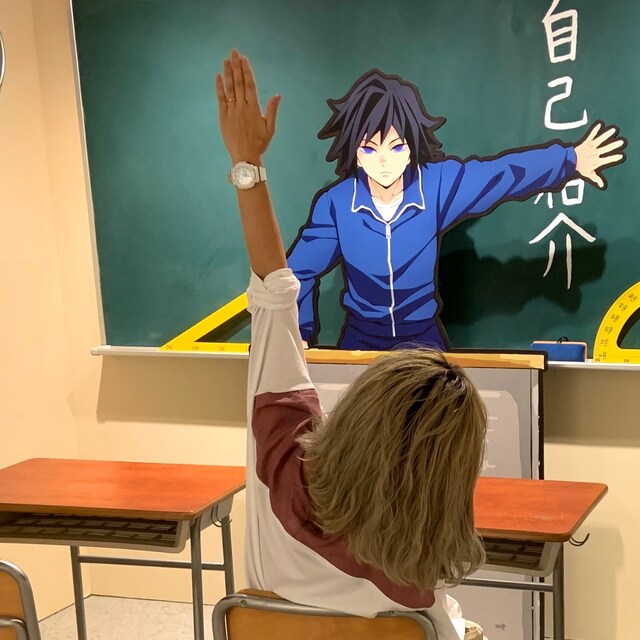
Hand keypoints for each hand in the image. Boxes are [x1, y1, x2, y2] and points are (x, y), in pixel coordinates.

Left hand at [215, 49, 280, 163]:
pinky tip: (218, 77)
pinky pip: (221, 99)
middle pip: (239, 83)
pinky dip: (219, 87)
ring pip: (229, 88)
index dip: (247, 71)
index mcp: (254, 109)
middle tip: (234, 52)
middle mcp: (242, 107)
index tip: (244, 59)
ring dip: (227, 73)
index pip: (250, 85)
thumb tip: (277, 95)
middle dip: (236, 66)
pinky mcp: (223, 117)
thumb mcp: (270, 128)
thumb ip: (272, 110)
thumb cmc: (259, 144)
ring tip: (226, 60)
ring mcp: (231, 111)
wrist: (245, 157)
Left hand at [574, 121, 625, 188]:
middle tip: (621, 142)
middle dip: (614, 145)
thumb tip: (603, 185)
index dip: (614, 158)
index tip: (621, 156)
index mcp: (597, 161)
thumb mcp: (588, 174)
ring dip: (606, 135)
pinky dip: (595, 130)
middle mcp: (595, 153)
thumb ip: (596, 178)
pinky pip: (591, 135)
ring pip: (600, 140)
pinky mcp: (586, 142)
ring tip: (613, 130)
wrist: (568, 162)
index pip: (607, 160)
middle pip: (606, 149)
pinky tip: (600, 124)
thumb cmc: (579, 168)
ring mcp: (591, 147)